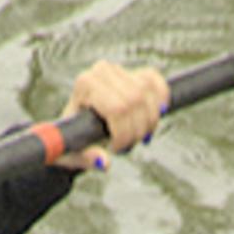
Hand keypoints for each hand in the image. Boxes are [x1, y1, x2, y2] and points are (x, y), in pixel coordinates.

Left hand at [54, 60, 169, 171]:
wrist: (75, 127)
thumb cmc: (72, 141)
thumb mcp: (74, 154)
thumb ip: (87, 159)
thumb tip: (104, 162)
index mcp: (85, 84)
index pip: (117, 108)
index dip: (123, 133)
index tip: (116, 149)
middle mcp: (101, 71)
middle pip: (135, 101)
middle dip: (137, 130)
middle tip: (129, 145)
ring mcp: (119, 70)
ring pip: (147, 94)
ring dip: (149, 121)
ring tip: (137, 136)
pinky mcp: (133, 73)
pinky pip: (155, 81)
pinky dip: (161, 98)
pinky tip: (158, 113)